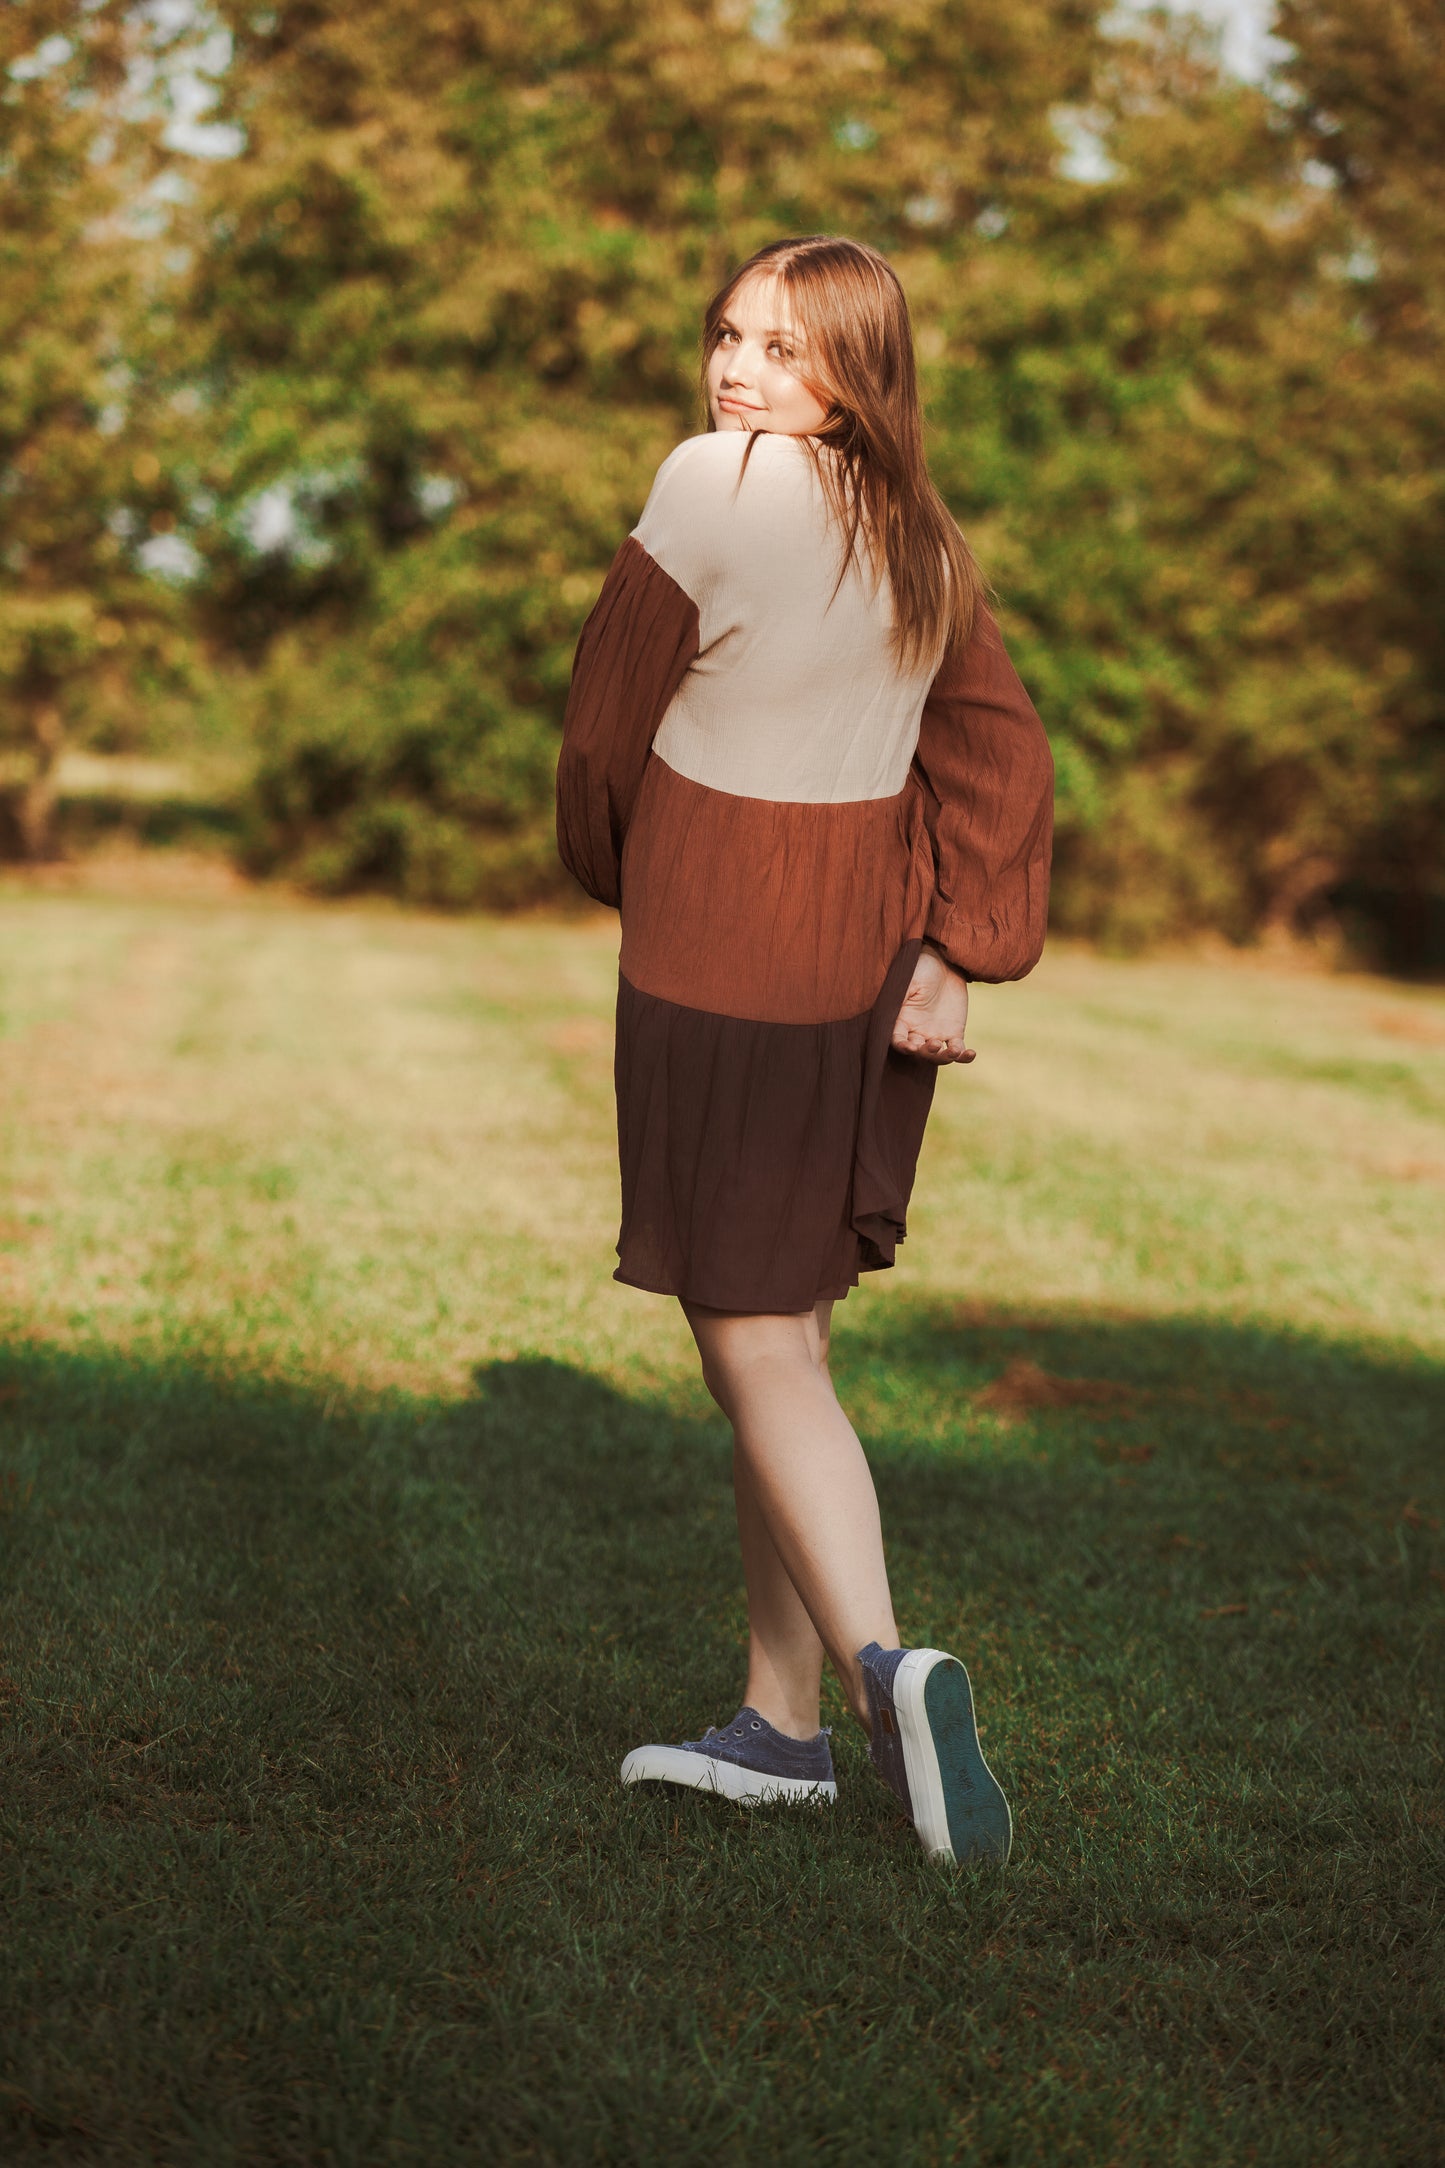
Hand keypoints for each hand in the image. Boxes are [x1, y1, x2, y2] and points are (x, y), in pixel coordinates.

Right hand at [890, 945, 973, 1063]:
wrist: (945, 962)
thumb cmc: (921, 968)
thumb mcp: (908, 979)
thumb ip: (899, 996)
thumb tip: (890, 1010)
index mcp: (902, 1020)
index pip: (898, 1040)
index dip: (902, 1047)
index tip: (910, 1047)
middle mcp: (916, 1032)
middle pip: (918, 1052)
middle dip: (925, 1053)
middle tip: (934, 1044)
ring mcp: (935, 1034)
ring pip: (937, 1056)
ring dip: (943, 1058)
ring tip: (953, 1051)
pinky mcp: (953, 1032)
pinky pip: (957, 1050)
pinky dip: (963, 1056)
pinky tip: (971, 1054)